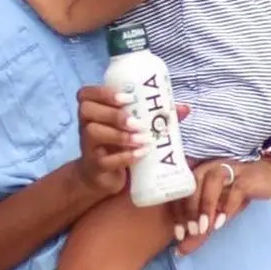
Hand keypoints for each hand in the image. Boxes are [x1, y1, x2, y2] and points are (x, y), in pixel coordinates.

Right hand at [74, 90, 190, 205]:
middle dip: (114, 114)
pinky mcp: (95, 166)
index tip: (128, 98)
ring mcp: (89, 146)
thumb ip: (155, 117)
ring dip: (120, 135)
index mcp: (94, 111)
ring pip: (94, 132)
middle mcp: (86, 125)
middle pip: (87, 110)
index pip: (86, 94)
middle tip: (137, 122)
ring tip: (142, 139)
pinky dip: (125, 156)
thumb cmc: (118, 145)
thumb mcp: (132, 128)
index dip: (103, 92)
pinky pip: (104, 160)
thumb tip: (184, 108)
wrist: (102, 176)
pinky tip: (141, 154)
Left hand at [172, 156, 270, 254]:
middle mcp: (209, 169)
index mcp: (197, 175)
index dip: (177, 213)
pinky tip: (222, 222)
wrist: (266, 175)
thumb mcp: (217, 211)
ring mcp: (228, 169)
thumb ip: (200, 228)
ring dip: (206, 206)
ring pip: (212, 182)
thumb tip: (182, 250)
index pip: (181, 192)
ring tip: (204, 228)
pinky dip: (228, 206)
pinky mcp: (246, 176)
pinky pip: (235, 189)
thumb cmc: (235, 193)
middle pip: (193, 186)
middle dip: (190, 211)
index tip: (178, 235)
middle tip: (191, 233)